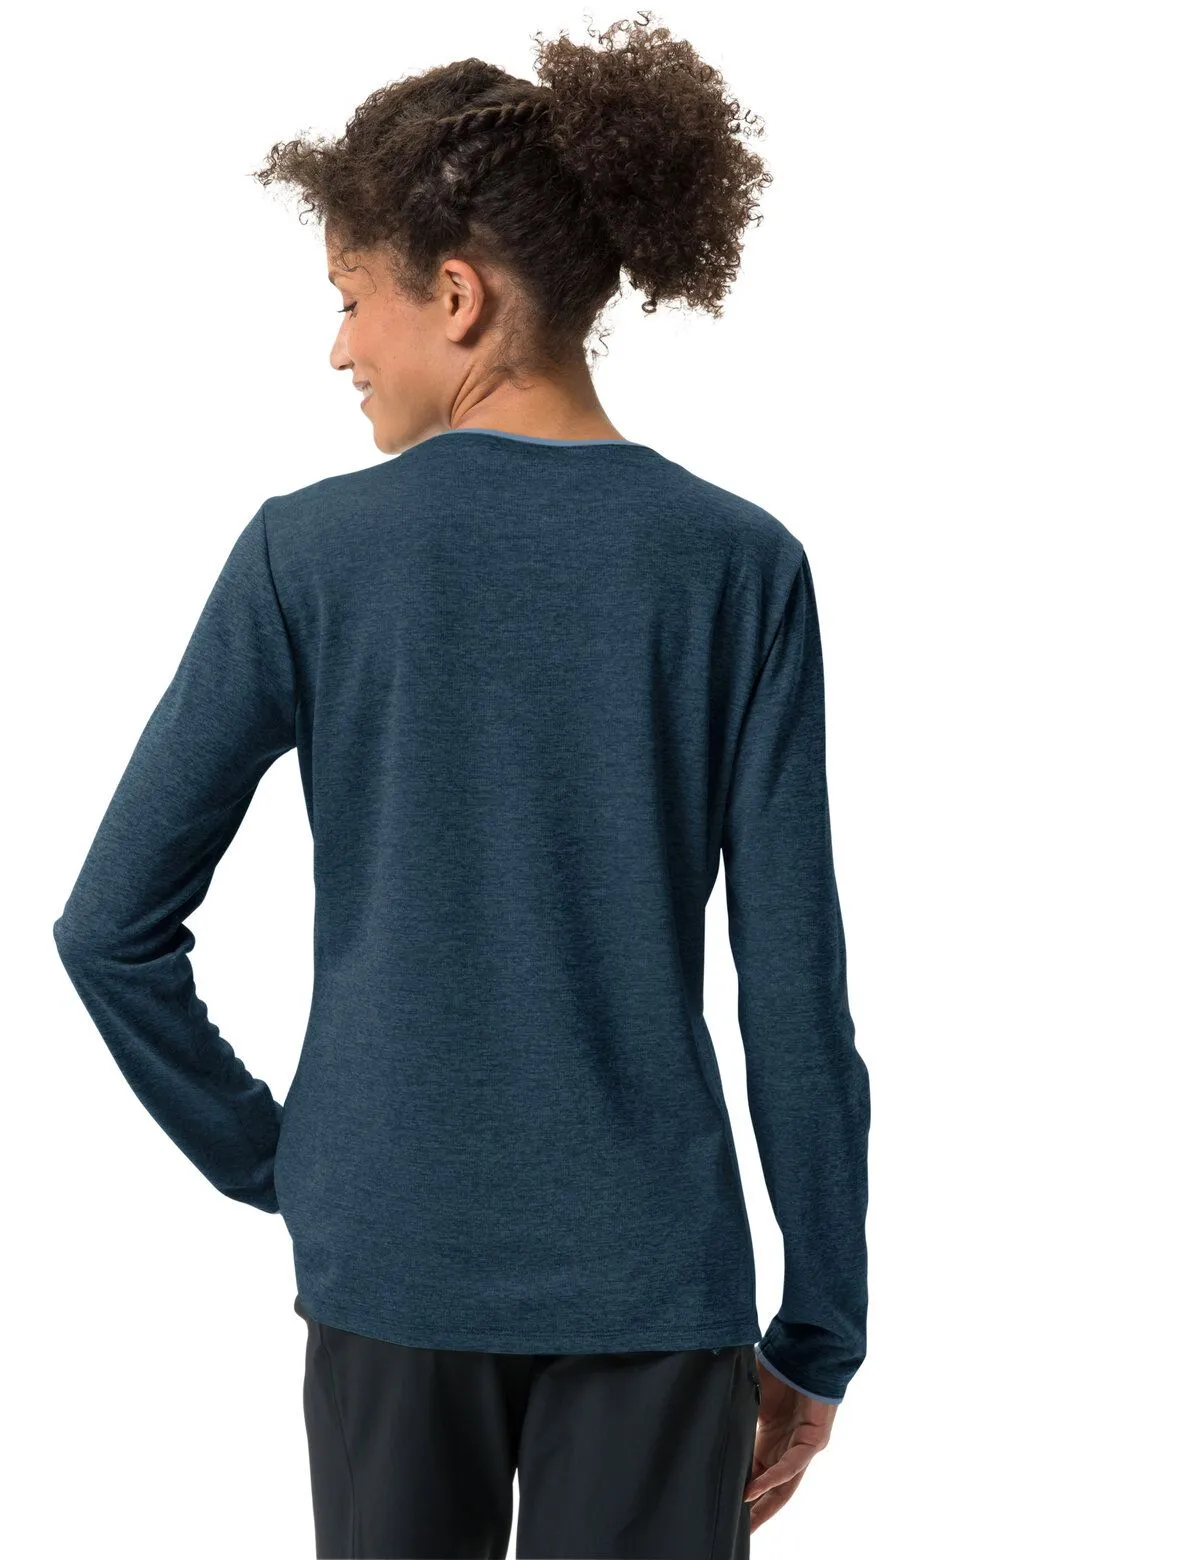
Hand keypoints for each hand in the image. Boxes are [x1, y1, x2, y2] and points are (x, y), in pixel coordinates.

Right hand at [742, 1363, 837, 1533]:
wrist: (806, 1350)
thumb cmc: (779, 1369)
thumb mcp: (751, 1398)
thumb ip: (737, 1415)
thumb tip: (707, 1416)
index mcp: (772, 1441)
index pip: (757, 1477)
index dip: (744, 1496)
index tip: (727, 1511)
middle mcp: (788, 1448)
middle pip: (773, 1491)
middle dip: (757, 1514)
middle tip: (739, 1534)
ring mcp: (803, 1446)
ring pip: (784, 1486)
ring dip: (765, 1505)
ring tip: (746, 1524)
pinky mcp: (814, 1440)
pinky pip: (792, 1465)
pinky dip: (773, 1478)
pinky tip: (754, 1488)